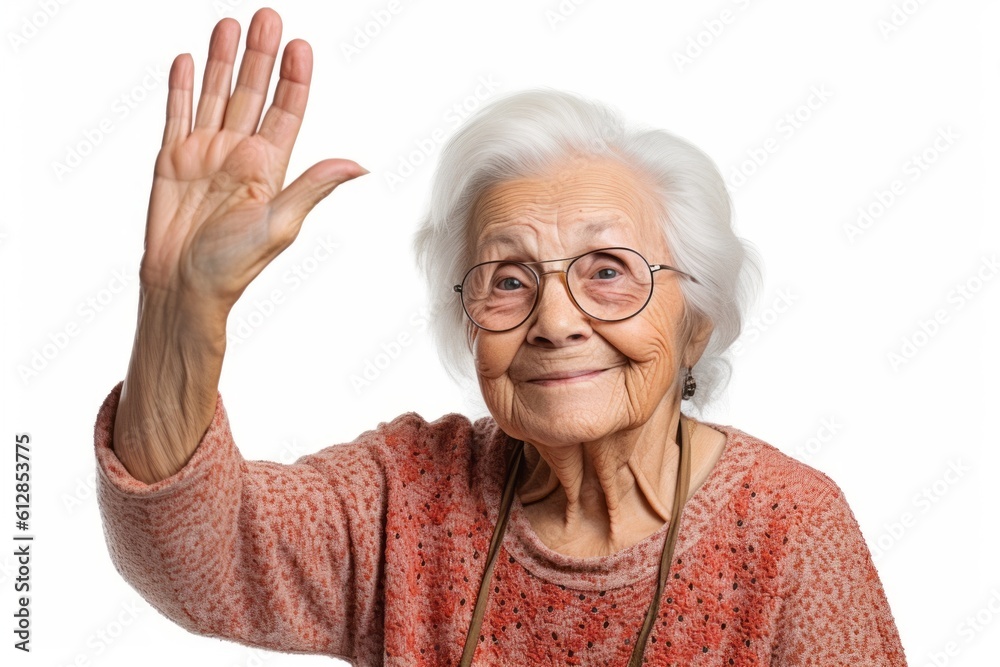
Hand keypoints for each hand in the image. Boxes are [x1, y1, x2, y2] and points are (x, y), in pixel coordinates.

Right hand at [140, 7, 364, 314]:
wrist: (182, 287)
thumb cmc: (232, 268)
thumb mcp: (280, 225)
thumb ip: (312, 187)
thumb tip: (357, 165)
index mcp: (269, 168)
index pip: (286, 112)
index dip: (293, 79)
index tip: (299, 47)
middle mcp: (239, 155)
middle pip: (253, 94)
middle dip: (260, 56)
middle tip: (268, 18)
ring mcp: (205, 154)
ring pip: (216, 95)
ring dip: (223, 61)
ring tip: (230, 25)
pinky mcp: (172, 160)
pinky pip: (177, 115)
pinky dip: (181, 88)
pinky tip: (188, 62)